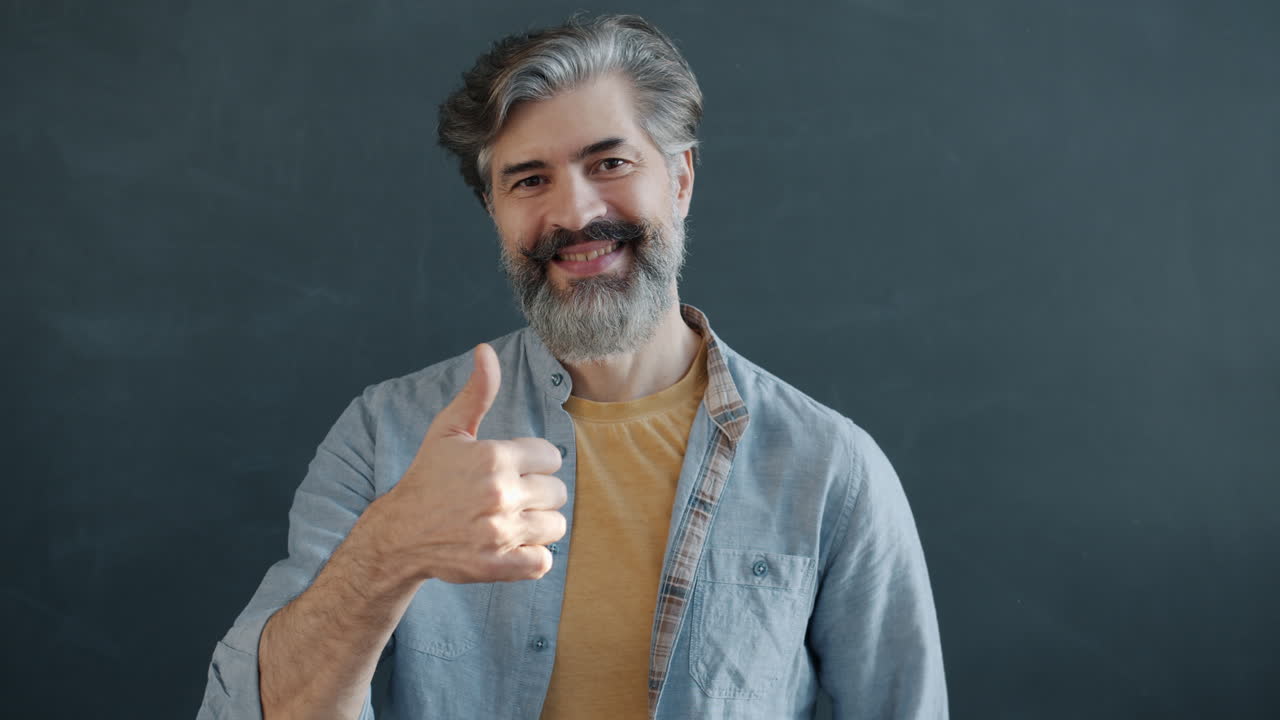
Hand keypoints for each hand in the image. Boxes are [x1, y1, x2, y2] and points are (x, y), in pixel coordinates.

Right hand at [367, 343, 567, 583]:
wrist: (400, 533)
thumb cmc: (428, 478)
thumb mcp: (448, 430)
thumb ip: (477, 393)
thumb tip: (486, 351)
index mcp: (494, 457)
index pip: (551, 455)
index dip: (535, 461)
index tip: (514, 468)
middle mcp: (501, 494)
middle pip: (558, 491)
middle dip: (539, 492)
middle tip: (513, 496)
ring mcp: (500, 532)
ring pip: (556, 526)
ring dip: (539, 524)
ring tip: (514, 520)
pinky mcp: (498, 565)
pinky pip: (543, 561)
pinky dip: (533, 556)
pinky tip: (514, 545)